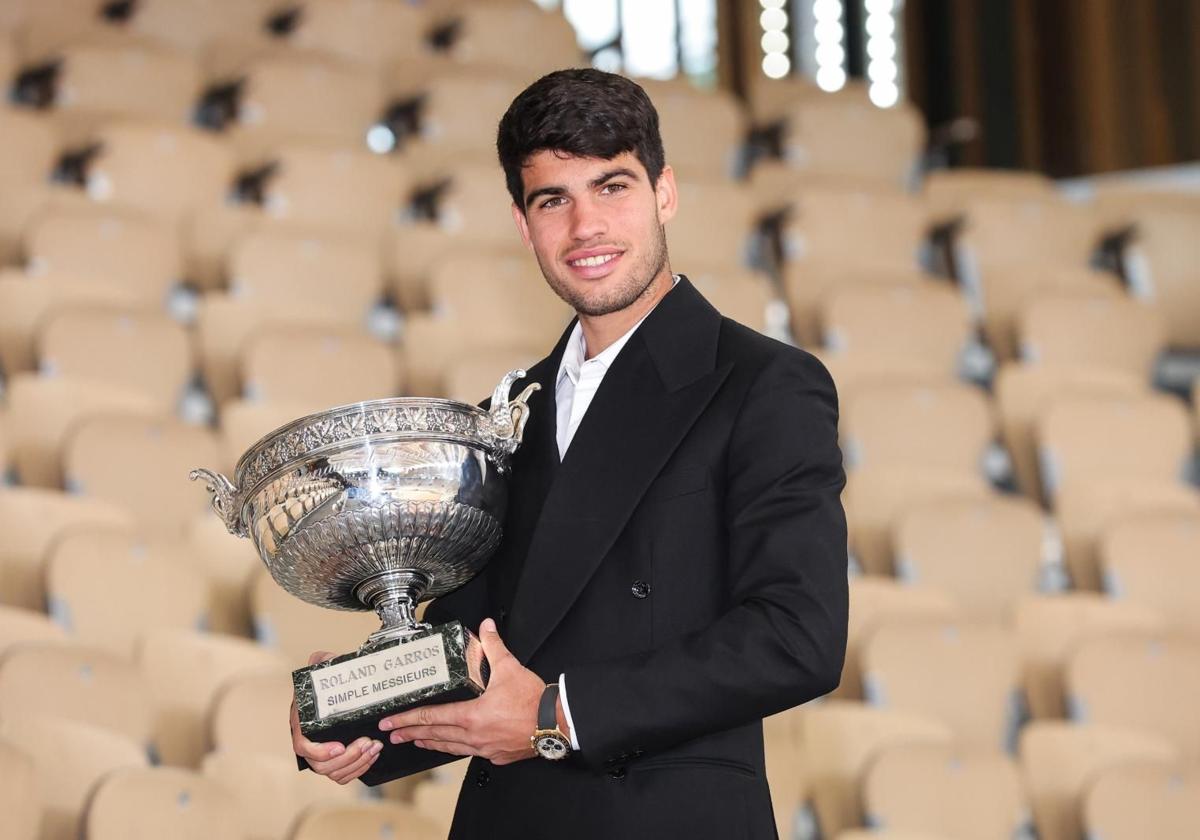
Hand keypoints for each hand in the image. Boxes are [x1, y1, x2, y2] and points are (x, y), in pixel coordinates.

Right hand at [290, 650, 383, 783]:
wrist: (341, 690)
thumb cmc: (330, 682)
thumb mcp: (326, 668)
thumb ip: (323, 661)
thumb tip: (321, 659)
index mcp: (302, 722)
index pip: (302, 745)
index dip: (319, 751)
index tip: (339, 747)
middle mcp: (309, 741)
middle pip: (320, 764)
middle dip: (348, 757)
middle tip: (367, 743)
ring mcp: (321, 752)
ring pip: (333, 772)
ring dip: (356, 763)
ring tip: (374, 747)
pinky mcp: (335, 759)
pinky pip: (342, 774)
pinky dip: (359, 768)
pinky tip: (372, 755)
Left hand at [376, 618, 546, 765]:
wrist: (555, 724)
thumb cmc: (533, 702)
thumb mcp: (510, 668)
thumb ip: (494, 646)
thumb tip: (486, 627)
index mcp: (472, 716)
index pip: (431, 718)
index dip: (407, 719)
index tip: (390, 721)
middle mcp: (474, 736)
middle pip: (435, 736)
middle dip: (411, 734)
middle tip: (392, 734)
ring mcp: (484, 748)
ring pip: (449, 748)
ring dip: (429, 744)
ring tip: (415, 742)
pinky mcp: (496, 755)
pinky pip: (468, 753)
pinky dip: (454, 748)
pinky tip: (451, 746)